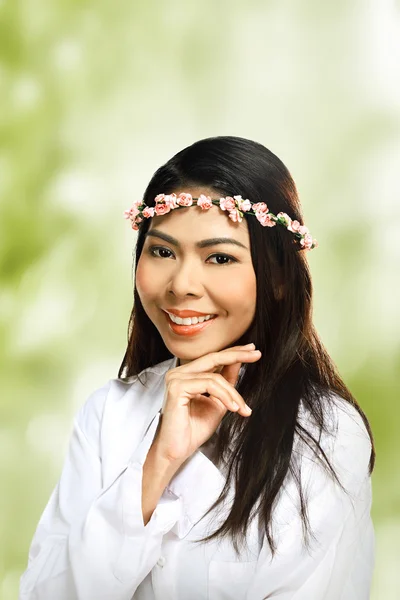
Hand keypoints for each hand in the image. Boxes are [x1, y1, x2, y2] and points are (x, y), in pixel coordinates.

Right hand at [153, 344, 261, 462]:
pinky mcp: (176, 388)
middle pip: (213, 357)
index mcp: (187, 375)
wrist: (177, 451)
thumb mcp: (218, 402)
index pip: (212, 359)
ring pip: (214, 376)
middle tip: (256, 355)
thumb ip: (226, 383)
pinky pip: (208, 385)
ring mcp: (175, 379)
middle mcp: (179, 373)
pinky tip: (233, 408)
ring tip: (242, 408)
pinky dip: (224, 396)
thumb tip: (238, 362)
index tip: (252, 351)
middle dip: (237, 355)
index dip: (233, 353)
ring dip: (233, 393)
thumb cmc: (193, 430)